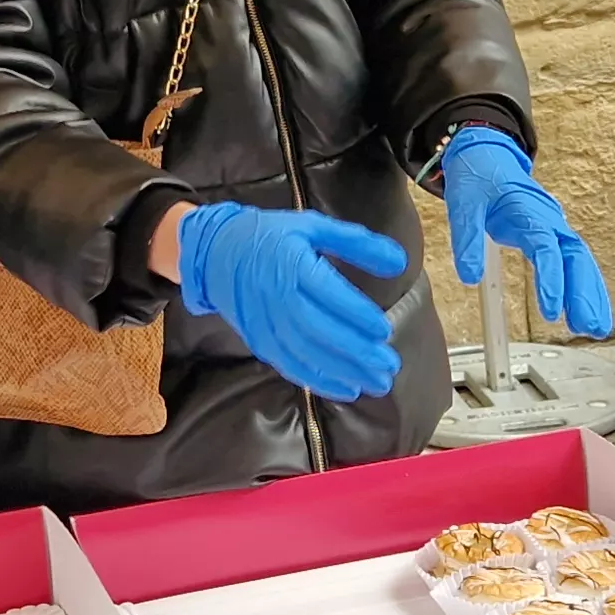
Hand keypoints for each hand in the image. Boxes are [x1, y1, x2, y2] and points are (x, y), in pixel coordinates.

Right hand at [176, 203, 407, 400]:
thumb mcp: (313, 226)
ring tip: (375, 383)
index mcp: (290, 263)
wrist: (214, 253)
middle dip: (356, 352)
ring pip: (305, 353)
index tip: (384, 331)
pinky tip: (346, 388)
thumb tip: (399, 262)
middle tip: (388, 366)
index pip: (327, 293)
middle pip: (318, 330)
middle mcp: (275, 296)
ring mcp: (264, 322)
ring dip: (342, 372)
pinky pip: (290, 365)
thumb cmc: (271, 236)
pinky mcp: (259, 341)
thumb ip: (356, 242)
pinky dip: (318, 380)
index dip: (356, 315)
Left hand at [438, 127, 614, 338]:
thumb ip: (467, 241)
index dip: (552, 279)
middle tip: (590, 326)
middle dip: (584, 293)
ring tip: (596, 327)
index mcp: (529, 212)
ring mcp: (554, 227)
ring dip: (590, 293)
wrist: (486, 154)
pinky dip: (584, 285)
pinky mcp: (552, 234)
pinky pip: (574, 261)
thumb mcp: (463, 205)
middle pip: (575, 257)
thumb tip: (469, 276)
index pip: (547, 248)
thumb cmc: (478, 176)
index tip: (552, 310)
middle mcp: (549, 220)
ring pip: (580, 261)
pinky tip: (587, 309)